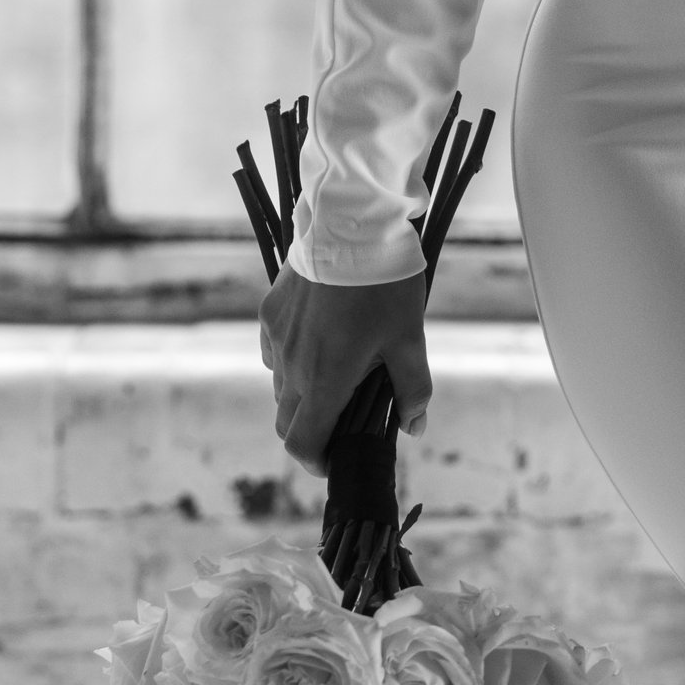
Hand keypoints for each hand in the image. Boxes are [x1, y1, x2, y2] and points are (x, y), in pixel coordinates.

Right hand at [258, 266, 431, 468]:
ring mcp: (277, 339)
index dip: (318, 461)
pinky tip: (320, 342)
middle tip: (343, 419)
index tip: (337, 457)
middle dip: (312, 430)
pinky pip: (274, 353)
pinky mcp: (269, 313)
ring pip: (280, 387)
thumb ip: (413, 388)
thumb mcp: (409, 338)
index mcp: (325, 381)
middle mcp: (291, 366)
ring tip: (337, 373)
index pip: (302, 445)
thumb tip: (415, 426)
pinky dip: (291, 361)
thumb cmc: (384, 283)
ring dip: (302, 395)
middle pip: (287, 422)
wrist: (350, 223)